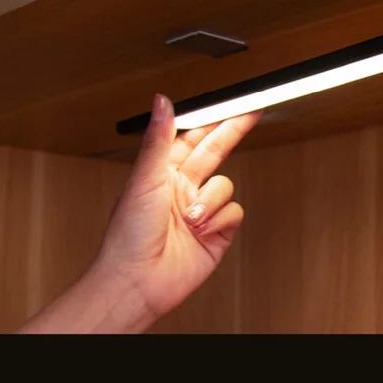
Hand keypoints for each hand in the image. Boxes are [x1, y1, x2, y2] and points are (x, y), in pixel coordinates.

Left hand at [19, 95, 258, 332]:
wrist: (138, 282)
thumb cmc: (129, 234)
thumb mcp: (144, 178)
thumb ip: (159, 138)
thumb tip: (161, 101)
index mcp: (163, 171)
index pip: (192, 136)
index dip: (211, 119)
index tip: (230, 102)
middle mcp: (183, 188)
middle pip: (216, 151)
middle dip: (233, 132)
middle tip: (253, 112)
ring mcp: (202, 211)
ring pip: (226, 186)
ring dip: (211, 201)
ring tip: (191, 220)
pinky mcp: (217, 234)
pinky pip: (234, 213)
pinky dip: (220, 220)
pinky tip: (202, 232)